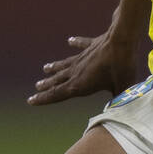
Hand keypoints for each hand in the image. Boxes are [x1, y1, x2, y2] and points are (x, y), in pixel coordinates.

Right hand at [28, 30, 145, 104]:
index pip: (57, 94)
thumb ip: (118, 102)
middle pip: (58, 80)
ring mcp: (82, 57)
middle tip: (37, 87)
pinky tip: (70, 40)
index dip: (44, 99)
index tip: (31, 101)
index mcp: (80, 84)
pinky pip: (81, 44)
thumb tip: (118, 114)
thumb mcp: (121, 88)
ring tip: (45, 68)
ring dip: (55, 67)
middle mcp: (76, 71)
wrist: (121, 39)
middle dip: (47, 85)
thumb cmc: (121, 66)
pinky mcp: (91, 46)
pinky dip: (76, 43)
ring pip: (65, 64)